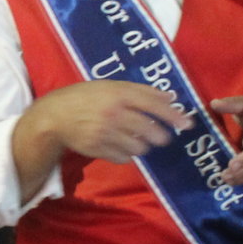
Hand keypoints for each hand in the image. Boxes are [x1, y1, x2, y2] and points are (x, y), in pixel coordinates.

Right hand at [11, 80, 193, 198]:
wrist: (55, 116)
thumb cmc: (85, 97)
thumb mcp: (110, 86)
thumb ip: (139, 90)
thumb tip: (170, 96)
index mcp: (118, 94)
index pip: (153, 104)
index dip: (173, 115)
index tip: (187, 124)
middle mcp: (114, 113)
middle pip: (149, 129)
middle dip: (161, 136)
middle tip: (162, 137)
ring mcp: (105, 133)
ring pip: (139, 146)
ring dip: (143, 146)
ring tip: (136, 140)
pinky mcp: (98, 149)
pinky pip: (124, 158)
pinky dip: (127, 155)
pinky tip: (121, 147)